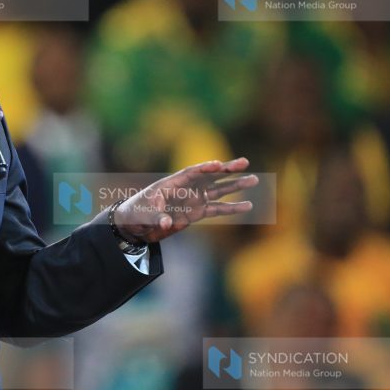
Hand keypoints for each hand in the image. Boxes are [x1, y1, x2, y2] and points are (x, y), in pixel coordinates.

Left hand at [113, 158, 258, 243]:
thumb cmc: (135, 213)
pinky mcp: (197, 213)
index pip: (191, 173)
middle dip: (226, 170)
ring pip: (217, 191)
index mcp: (171, 183)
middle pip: (209, 176)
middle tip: (244, 163)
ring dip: (235, 186)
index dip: (204, 168)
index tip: (218, 165)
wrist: (135, 226)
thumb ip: (155, 217)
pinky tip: (248, 206)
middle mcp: (186, 189)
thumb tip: (166, 223)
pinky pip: (217, 209)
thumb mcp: (142, 214)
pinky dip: (231, 209)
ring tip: (254, 180)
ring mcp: (193, 200)